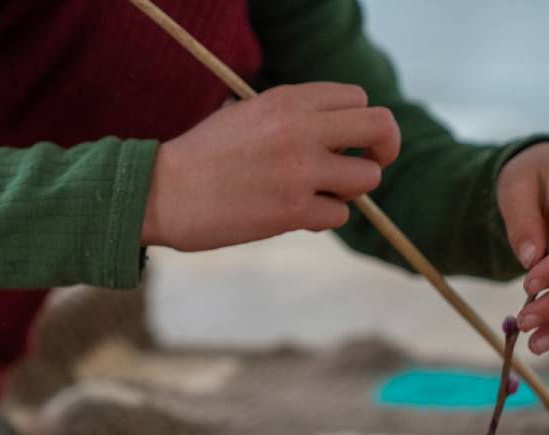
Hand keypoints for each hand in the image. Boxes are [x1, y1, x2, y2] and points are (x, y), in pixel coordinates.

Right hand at [141, 83, 399, 251]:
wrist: (164, 193)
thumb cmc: (199, 158)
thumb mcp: (244, 116)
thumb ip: (287, 118)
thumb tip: (323, 134)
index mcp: (289, 101)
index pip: (357, 100)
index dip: (358, 123)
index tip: (346, 141)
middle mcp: (302, 130)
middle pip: (380, 128)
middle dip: (383, 149)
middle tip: (369, 164)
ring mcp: (300, 172)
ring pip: (366, 179)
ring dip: (350, 191)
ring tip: (322, 197)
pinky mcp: (292, 211)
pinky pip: (338, 215)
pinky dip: (324, 219)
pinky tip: (298, 217)